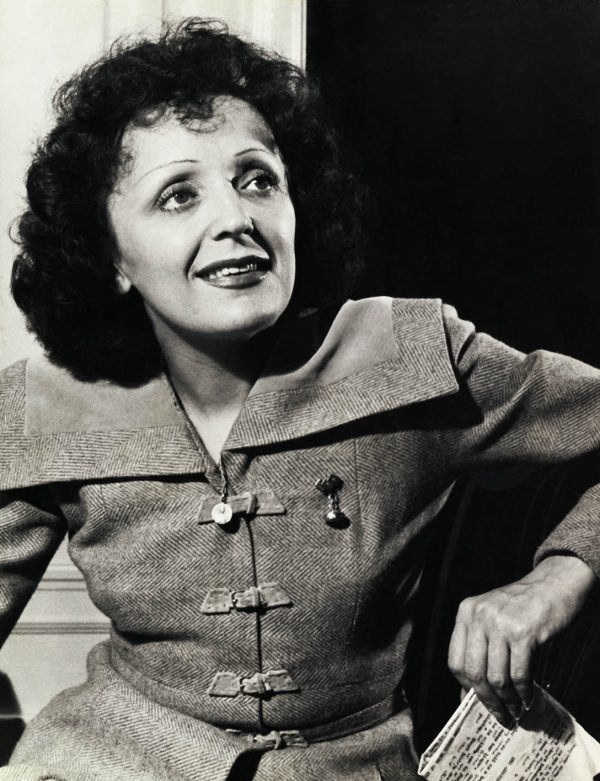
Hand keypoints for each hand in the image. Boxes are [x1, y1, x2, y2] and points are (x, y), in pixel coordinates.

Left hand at [447, 555, 595, 726]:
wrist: (552, 585)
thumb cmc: (522, 606)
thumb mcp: (492, 617)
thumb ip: (479, 646)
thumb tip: (470, 692)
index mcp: (466, 612)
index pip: (455, 660)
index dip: (465, 686)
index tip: (476, 703)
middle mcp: (479, 616)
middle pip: (474, 672)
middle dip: (487, 700)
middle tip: (499, 716)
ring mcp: (500, 623)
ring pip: (497, 677)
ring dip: (507, 700)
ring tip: (515, 710)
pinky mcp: (523, 632)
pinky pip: (519, 673)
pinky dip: (524, 692)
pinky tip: (528, 698)